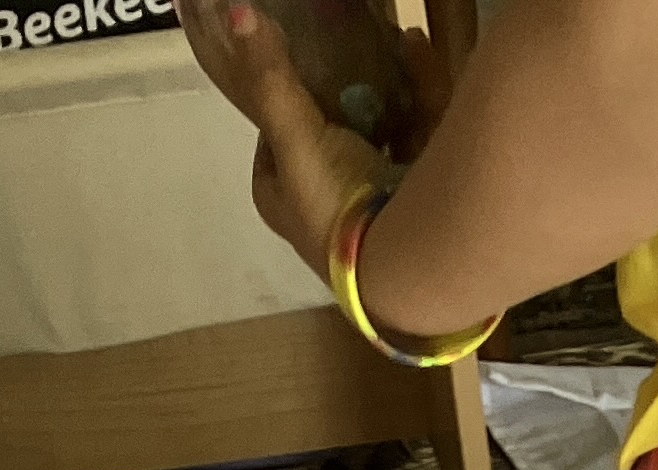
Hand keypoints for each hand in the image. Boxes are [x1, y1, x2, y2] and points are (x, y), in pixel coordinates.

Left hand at [177, 0, 418, 277]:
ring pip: (376, 134)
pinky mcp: (422, 197)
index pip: (271, 150)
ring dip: (383, 88)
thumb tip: (235, 13)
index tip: (289, 70)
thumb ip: (270, 79)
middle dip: (337, 96)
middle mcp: (326, 211)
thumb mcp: (294, 136)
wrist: (409, 257)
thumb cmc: (336, 206)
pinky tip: (415, 51)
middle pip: (325, 139)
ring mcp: (376, 206)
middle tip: (343, 48)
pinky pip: (417, 132)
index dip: (277, 110)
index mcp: (284, 204)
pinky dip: (418, 91)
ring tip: (385, 40)